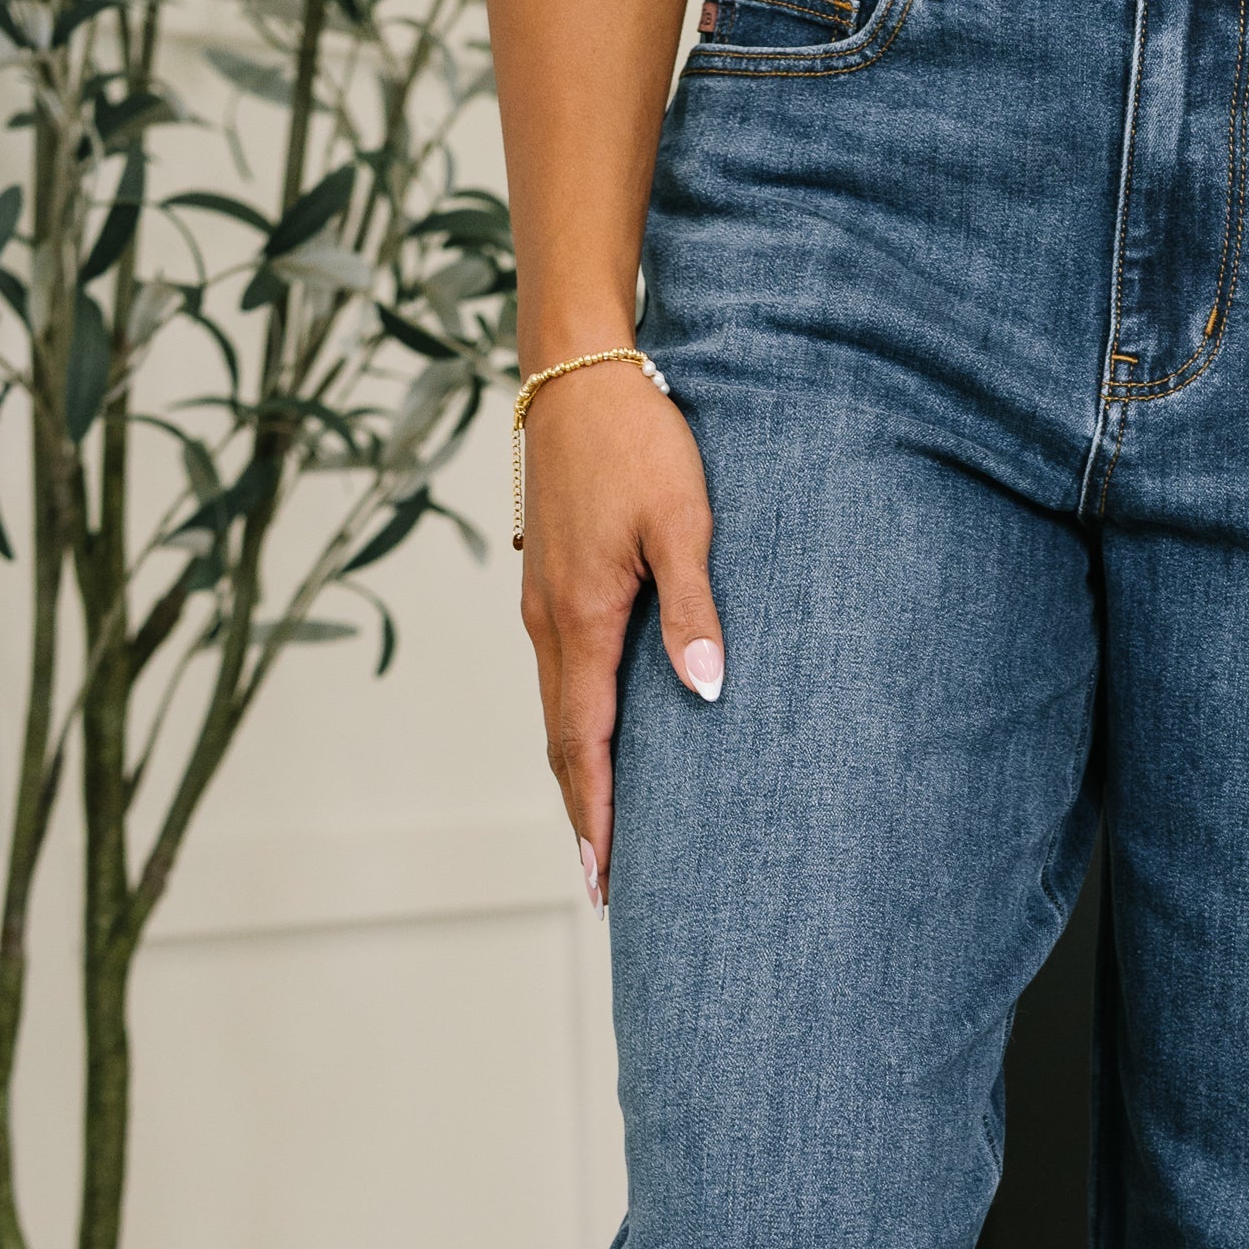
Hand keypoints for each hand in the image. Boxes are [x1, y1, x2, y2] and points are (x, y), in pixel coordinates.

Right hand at [516, 356, 720, 912]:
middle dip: (584, 812)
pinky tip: (597, 736)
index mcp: (582, 618)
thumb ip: (695, 607)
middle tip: (604, 880)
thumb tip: (705, 690)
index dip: (597, 811)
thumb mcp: (683, 521)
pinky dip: (575, 723)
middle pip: (563, 740)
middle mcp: (550, 621)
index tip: (605, 872)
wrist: (575, 368)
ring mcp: (543, 601)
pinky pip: (558, 674)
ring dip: (577, 771)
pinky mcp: (550, 580)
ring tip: (604, 827)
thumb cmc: (638, 438)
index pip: (586, 741)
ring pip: (557, 708)